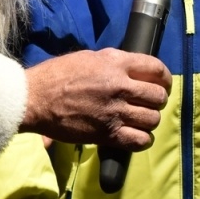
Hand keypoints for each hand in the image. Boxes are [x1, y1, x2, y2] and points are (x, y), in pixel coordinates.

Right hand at [21, 49, 169, 149]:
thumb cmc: (56, 76)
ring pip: (152, 119)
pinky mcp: (107, 133)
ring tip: (140, 120)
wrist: (35, 99)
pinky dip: (142, 140)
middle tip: (148, 104)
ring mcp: (115, 111)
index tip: (162, 84)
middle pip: (158, 96)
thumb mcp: (88, 58)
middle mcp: (119, 86)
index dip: (164, 78)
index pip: (156, 68)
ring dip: (149, 120)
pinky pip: (140, 140)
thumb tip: (131, 71)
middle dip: (157, 100)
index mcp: (115, 63)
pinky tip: (135, 135)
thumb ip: (113, 63)